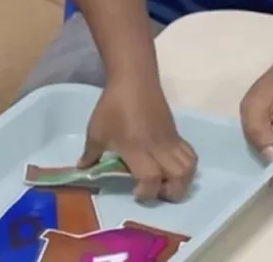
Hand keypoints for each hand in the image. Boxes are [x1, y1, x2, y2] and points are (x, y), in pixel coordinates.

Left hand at [83, 80, 197, 202]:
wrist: (134, 80)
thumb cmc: (112, 106)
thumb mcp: (96, 131)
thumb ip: (91, 154)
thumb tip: (82, 169)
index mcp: (137, 149)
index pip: (151, 179)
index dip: (147, 193)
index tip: (136, 193)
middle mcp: (158, 148)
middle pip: (179, 177)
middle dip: (171, 193)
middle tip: (156, 192)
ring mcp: (170, 141)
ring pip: (190, 167)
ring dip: (182, 181)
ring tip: (167, 182)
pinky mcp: (176, 134)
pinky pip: (189, 155)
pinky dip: (186, 166)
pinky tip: (170, 166)